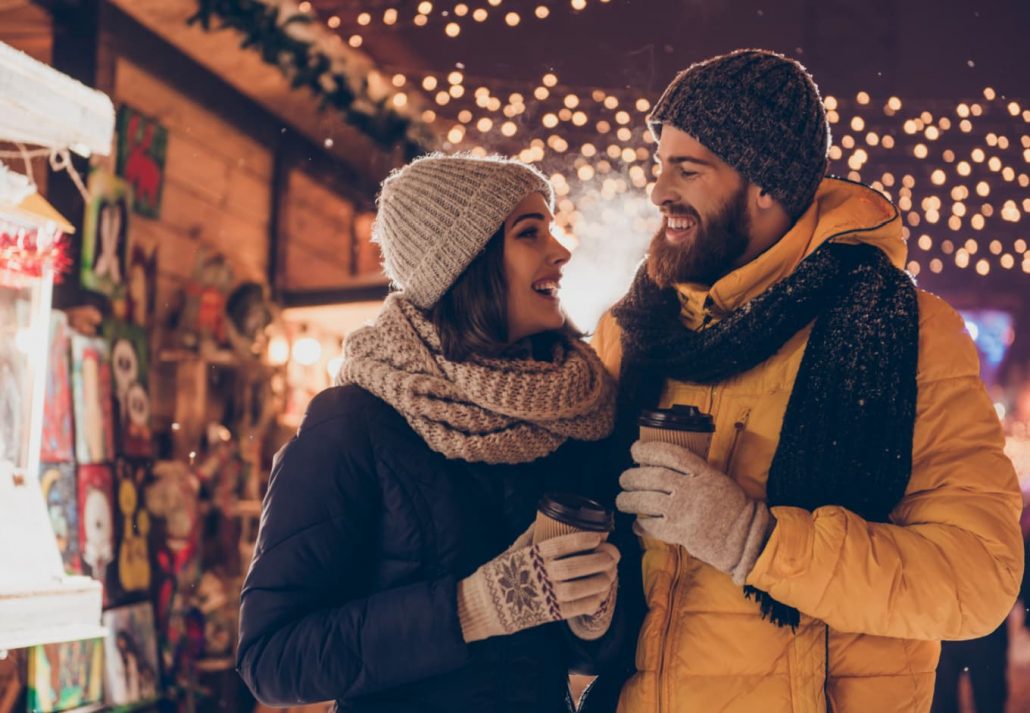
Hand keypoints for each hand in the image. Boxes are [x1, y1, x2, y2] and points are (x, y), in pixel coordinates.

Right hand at [457, 531, 619, 642]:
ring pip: (580, 588)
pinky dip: (593, 600)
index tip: (600, 535)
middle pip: (577, 566)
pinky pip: (577, 608)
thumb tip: (543, 517)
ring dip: (601, 580)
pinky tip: (602, 593)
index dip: (584, 539)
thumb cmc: (500, 573)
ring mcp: (545, 596)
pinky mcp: (550, 614)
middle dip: (600, 559)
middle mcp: (540, 575)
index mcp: (532, 556)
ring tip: (611, 573)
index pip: (562, 544)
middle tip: (614, 554)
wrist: (485, 605)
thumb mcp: (513, 550)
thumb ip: (530, 535)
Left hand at [616, 440, 770, 584]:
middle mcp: (691, 489)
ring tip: (622, 500)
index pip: (670, 454)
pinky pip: (653, 526)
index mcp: (702, 472)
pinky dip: (641, 524)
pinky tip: (637, 524)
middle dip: (632, 476)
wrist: (744, 536)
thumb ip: (692, 472)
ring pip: (647, 500)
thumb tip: (660, 466)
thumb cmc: (731, 507)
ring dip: (629, 500)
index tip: (635, 449)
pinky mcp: (681, 532)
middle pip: (653, 476)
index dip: (648, 449)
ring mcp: (684, 511)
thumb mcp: (716, 479)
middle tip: (623, 479)